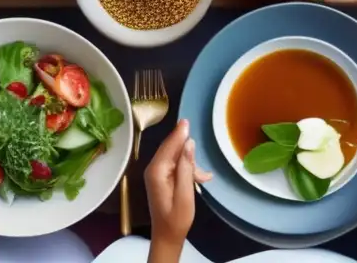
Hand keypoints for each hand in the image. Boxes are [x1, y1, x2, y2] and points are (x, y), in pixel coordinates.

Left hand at [144, 119, 212, 248]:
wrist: (168, 236)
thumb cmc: (177, 219)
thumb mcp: (185, 194)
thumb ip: (186, 168)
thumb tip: (188, 143)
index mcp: (157, 172)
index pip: (169, 146)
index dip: (179, 133)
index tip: (187, 120)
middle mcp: (153, 169)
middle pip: (170, 148)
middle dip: (186, 146)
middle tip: (196, 138)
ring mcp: (156, 173)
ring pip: (175, 156)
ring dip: (190, 162)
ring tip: (203, 176)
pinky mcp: (161, 178)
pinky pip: (175, 164)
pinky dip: (188, 168)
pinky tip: (201, 178)